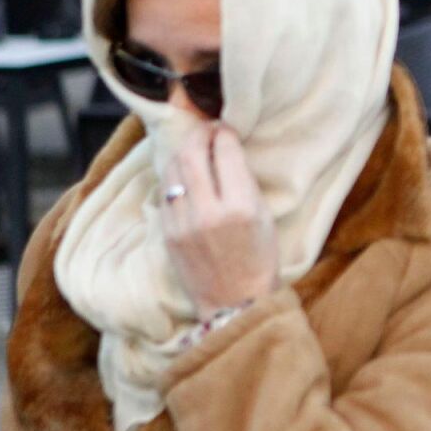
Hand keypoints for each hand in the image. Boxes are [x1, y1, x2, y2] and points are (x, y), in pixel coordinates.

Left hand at [160, 124, 278, 319]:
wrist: (235, 302)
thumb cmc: (259, 258)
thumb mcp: (263, 216)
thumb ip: (244, 182)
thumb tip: (225, 150)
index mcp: (239, 206)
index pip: (225, 152)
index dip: (224, 133)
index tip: (226, 128)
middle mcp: (207, 212)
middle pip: (192, 154)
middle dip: (199, 135)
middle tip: (207, 130)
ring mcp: (182, 223)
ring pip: (173, 170)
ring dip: (183, 152)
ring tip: (194, 149)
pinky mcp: (167, 233)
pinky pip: (166, 192)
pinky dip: (175, 177)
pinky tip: (185, 176)